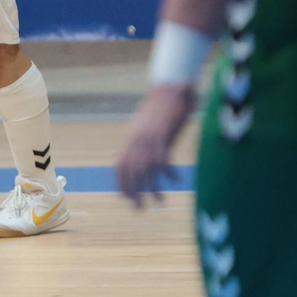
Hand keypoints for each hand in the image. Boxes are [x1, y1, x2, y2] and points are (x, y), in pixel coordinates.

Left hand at [115, 84, 196, 208]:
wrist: (170, 87)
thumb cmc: (162, 107)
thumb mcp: (149, 128)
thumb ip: (146, 143)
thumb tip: (146, 159)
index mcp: (131, 140)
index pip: (119, 168)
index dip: (122, 185)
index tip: (128, 199)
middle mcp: (136, 141)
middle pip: (129, 172)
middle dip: (133, 193)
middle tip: (140, 209)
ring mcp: (149, 139)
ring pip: (146, 170)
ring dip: (152, 189)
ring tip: (160, 202)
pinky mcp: (163, 136)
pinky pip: (163, 160)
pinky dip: (169, 173)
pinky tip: (177, 178)